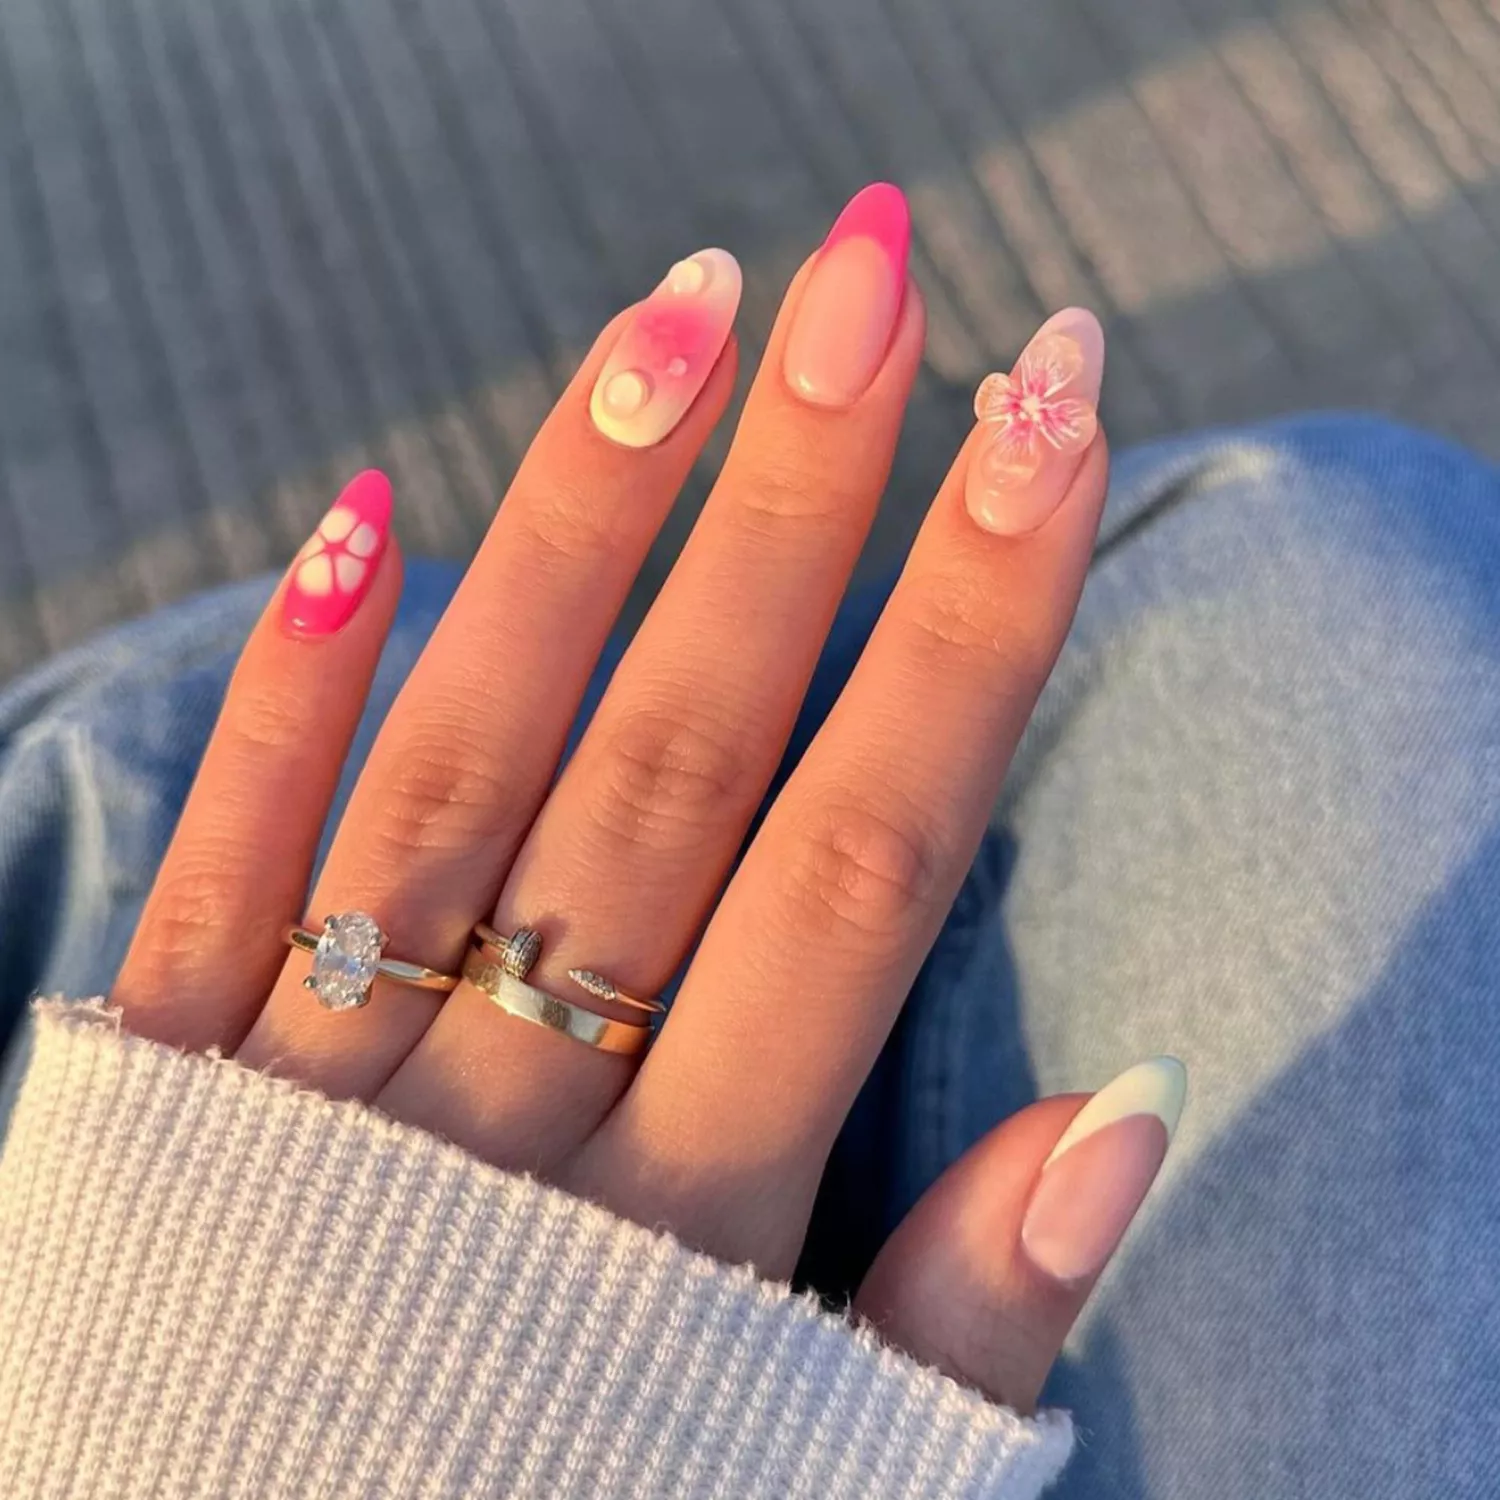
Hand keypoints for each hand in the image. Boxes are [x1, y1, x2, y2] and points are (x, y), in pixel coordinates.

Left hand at [111, 186, 1176, 1415]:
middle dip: (799, 505)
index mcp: (685, 1220)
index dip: (972, 628)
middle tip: (869, 271)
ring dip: (580, 530)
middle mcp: (502, 1119)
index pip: (865, 858)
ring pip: (469, 762)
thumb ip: (958, 1318)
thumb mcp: (799, 1479)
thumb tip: (1131, 1111)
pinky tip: (357, 515)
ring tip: (679, 315)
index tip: (1047, 420)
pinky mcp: (164, 1090)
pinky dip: (289, 693)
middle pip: (682, 761)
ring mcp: (314, 1088)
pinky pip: (228, 869)